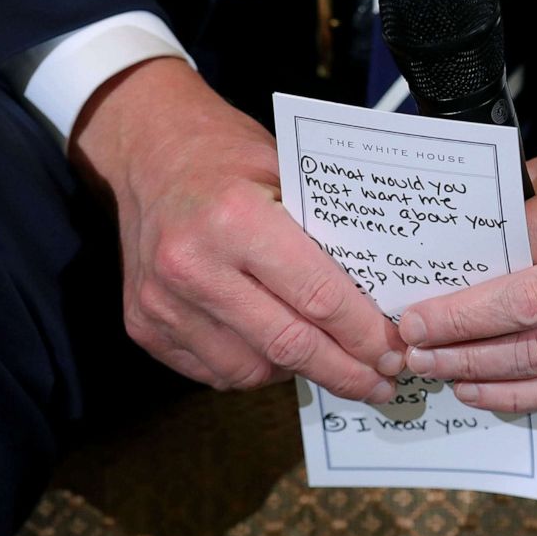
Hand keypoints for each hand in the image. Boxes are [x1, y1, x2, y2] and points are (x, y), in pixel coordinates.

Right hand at [70, 58, 404, 401]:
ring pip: (251, 371)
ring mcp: (162, 302)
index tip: (392, 352)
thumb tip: (381, 302)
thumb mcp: (288, 174)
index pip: (318, 297)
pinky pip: (215, 372)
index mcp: (234, 218)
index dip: (363, 334)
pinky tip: (274, 348)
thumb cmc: (227, 158)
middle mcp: (192, 265)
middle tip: (379, 383)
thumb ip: (327, 235)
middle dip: (344, 372)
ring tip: (327, 359)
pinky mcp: (144, 326)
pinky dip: (253, 368)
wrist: (149, 152)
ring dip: (297, 372)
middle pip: (288, 344)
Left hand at [398, 124, 536, 412]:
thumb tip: (439, 253)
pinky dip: (514, 394)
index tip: (417, 300)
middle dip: (460, 330)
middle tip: (413, 338)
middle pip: (529, 309)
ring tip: (430, 364)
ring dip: (477, 367)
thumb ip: (507, 209)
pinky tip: (472, 388)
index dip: (463, 285)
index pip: (519, 252)